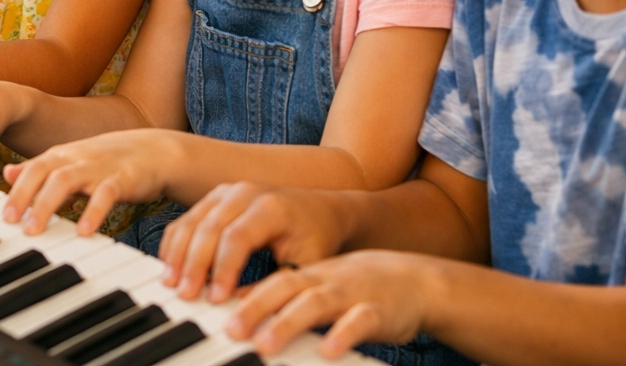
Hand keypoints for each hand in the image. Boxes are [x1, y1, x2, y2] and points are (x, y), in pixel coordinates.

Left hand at [0, 130, 178, 236]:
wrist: (156, 151)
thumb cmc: (109, 161)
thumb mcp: (71, 162)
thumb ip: (40, 169)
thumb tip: (7, 174)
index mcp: (62, 156)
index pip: (32, 170)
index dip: (15, 191)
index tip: (0, 216)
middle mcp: (76, 158)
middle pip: (42, 172)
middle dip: (23, 196)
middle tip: (9, 221)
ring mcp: (98, 167)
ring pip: (66, 180)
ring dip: (47, 205)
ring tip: (34, 230)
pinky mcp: (122, 179)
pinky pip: (104, 194)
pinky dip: (93, 212)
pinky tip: (84, 232)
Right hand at [157, 183, 350, 302]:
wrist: (321, 209)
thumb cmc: (316, 237)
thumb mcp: (306, 264)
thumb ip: (275, 285)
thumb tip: (240, 308)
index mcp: (271, 206)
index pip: (237, 236)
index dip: (223, 269)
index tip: (215, 299)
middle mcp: (245, 192)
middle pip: (209, 227)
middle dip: (194, 264)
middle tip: (185, 294)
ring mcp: (227, 191)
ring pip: (193, 221)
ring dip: (178, 254)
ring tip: (171, 283)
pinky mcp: (216, 196)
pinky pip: (188, 218)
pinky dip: (176, 242)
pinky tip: (170, 265)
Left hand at [224, 250, 440, 358]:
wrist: (413, 279)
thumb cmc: (356, 285)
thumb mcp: (315, 283)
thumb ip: (278, 292)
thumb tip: (236, 300)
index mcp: (307, 274)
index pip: (267, 280)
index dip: (240, 294)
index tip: (212, 310)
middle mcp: (324, 280)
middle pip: (285, 288)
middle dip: (256, 309)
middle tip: (230, 331)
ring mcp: (351, 293)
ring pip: (317, 304)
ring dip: (289, 324)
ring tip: (265, 345)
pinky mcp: (379, 311)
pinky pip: (360, 321)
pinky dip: (343, 334)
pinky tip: (328, 350)